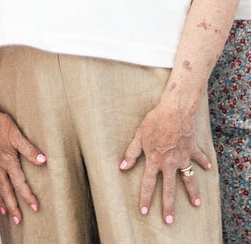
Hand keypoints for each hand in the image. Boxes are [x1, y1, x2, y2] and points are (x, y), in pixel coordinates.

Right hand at [0, 105, 46, 224]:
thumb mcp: (16, 133)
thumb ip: (29, 149)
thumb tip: (44, 160)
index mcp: (7, 160)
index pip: (20, 183)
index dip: (28, 196)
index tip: (35, 207)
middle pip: (6, 191)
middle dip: (13, 206)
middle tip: (18, 221)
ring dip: (2, 201)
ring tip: (5, 212)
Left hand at [119, 103, 210, 223]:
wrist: (174, 111)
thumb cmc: (154, 121)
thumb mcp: (139, 136)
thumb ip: (132, 153)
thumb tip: (122, 166)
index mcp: (155, 160)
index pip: (149, 183)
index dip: (146, 197)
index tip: (144, 211)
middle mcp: (170, 163)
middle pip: (169, 189)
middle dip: (169, 206)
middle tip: (169, 221)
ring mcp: (183, 157)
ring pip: (188, 179)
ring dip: (192, 191)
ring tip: (196, 203)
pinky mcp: (192, 149)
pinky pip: (199, 157)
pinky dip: (204, 162)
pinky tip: (209, 168)